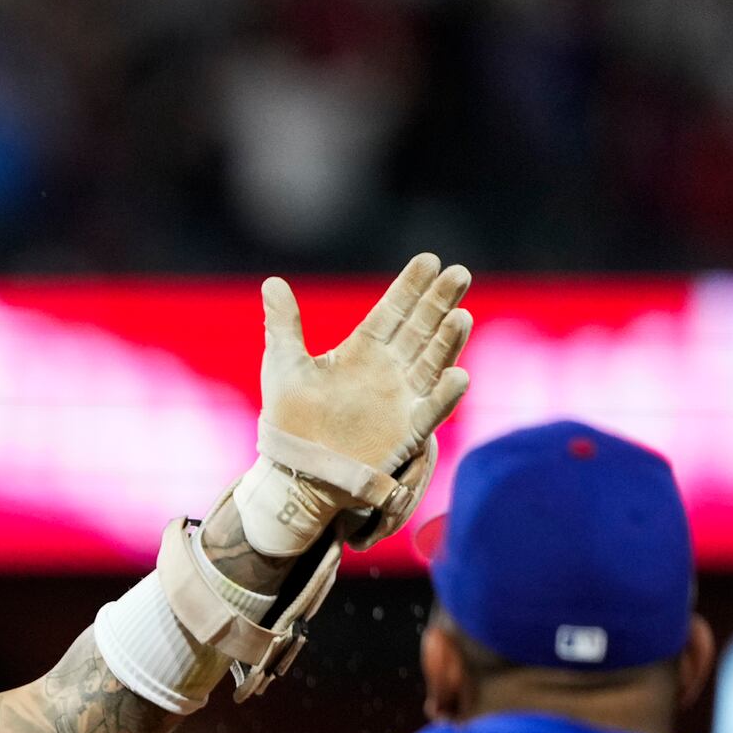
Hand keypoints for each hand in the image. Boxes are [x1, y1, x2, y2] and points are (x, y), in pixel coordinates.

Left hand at [228, 254, 472, 557]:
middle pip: (421, 328)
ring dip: (448, 341)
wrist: (295, 472)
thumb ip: (283, 325)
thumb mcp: (283, 365)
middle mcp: (389, 370)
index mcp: (362, 350)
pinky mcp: (407, 433)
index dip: (411, 286)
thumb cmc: (288, 419)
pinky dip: (445, 396)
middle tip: (457, 274)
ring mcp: (402, 399)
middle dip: (440, 302)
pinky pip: (431, 411)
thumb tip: (271, 282)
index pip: (393, 311)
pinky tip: (460, 375)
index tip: (429, 259)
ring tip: (460, 315)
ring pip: (432, 363)